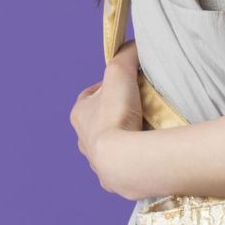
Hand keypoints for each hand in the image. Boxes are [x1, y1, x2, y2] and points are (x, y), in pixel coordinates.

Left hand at [70, 41, 142, 189]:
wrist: (123, 159)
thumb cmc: (116, 114)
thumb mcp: (120, 73)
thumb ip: (126, 55)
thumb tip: (134, 43)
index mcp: (79, 115)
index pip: (89, 97)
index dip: (105, 90)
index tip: (123, 87)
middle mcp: (83, 140)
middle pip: (97, 123)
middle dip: (114, 116)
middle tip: (136, 110)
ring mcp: (97, 162)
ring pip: (108, 147)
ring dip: (122, 140)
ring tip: (143, 134)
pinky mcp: (112, 180)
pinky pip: (121, 167)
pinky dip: (131, 160)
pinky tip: (145, 156)